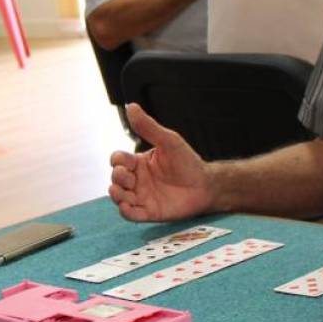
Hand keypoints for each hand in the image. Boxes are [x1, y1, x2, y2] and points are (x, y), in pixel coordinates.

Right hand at [108, 104, 213, 221]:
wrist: (206, 185)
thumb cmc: (188, 162)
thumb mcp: (168, 141)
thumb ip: (149, 127)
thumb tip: (131, 107)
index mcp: (139, 162)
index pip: (118, 160)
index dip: (117, 160)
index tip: (126, 161)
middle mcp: (138, 180)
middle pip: (116, 178)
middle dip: (117, 177)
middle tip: (129, 177)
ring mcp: (142, 196)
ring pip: (119, 197)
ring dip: (116, 195)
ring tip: (121, 192)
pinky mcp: (149, 212)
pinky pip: (131, 214)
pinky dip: (126, 212)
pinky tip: (127, 206)